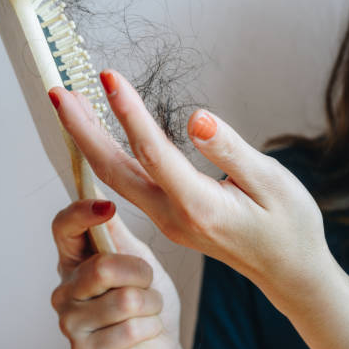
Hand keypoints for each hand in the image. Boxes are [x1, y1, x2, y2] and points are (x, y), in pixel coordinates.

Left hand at [48, 70, 332, 296]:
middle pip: (114, 170)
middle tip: (58, 91)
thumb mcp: (272, 183)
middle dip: (82, 130)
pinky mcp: (173, 219)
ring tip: (73, 107)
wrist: (289, 271)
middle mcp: (174, 216)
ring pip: (118, 179)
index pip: (152, 152)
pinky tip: (105, 138)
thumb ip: (231, 151)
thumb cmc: (290, 226)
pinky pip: (131, 186)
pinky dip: (110, 157)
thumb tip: (196, 118)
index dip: (128, 112)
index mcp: (199, 205)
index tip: (107, 77)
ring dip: (90, 142)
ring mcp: (170, 221)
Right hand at [50, 198, 180, 348]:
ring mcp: (71, 324)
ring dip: (151, 303)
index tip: (107, 208)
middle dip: (141, 274)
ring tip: (148, 309)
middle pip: (104, 267)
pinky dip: (151, 326)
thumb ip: (116, 232)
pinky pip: (132, 328)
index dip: (81, 213)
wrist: (159, 346)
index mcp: (74, 261)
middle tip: (147, 283)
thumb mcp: (138, 258)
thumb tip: (98, 192)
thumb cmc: (147, 298)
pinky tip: (145, 331)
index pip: (63, 228)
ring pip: (125, 300)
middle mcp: (65, 290)